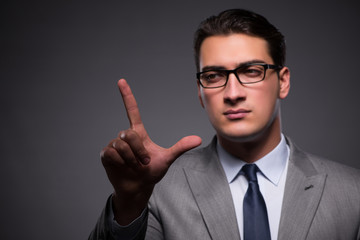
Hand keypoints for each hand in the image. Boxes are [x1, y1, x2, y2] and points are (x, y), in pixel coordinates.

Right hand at [101, 79, 201, 223]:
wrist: (138, 188)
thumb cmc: (151, 172)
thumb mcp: (167, 159)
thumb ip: (180, 147)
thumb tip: (198, 139)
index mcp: (139, 133)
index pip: (132, 111)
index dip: (127, 96)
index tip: (121, 81)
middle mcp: (126, 136)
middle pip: (129, 134)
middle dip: (139, 151)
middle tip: (144, 162)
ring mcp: (114, 144)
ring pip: (121, 145)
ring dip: (131, 159)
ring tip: (134, 167)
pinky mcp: (106, 154)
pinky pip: (112, 153)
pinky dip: (121, 163)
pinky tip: (123, 168)